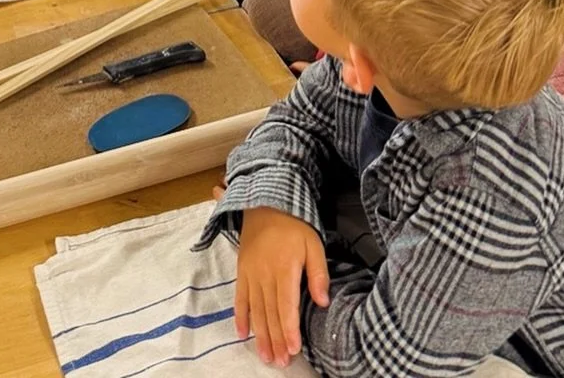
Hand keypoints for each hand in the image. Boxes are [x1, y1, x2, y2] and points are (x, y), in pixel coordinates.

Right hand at [235, 207, 329, 366]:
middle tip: (280, 362)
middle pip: (270, 312)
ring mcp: (250, 273)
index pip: (286, 305)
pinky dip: (241, 316)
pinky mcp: (242, 270)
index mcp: (284, 268)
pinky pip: (240, 297)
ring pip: (256, 309)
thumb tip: (323, 301)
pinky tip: (243, 333)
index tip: (292, 349)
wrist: (265, 202)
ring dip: (260, 335)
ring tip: (265, 356)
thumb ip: (318, 273)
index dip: (289, 329)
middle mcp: (264, 273)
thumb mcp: (313, 244)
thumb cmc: (294, 225)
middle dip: (275, 339)